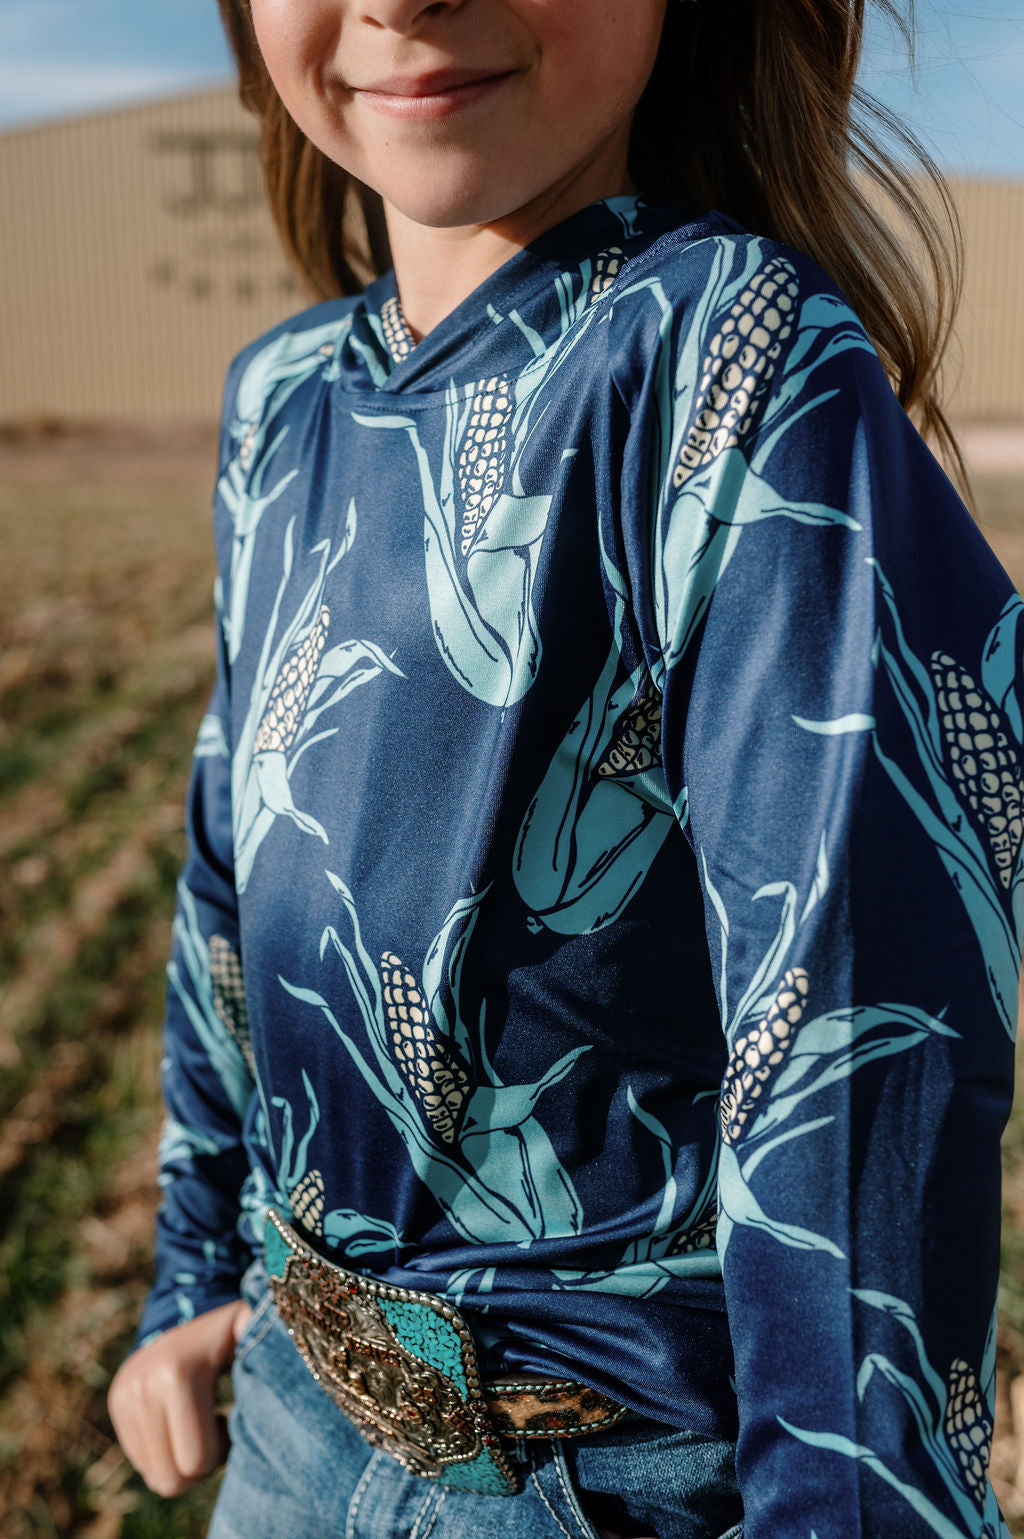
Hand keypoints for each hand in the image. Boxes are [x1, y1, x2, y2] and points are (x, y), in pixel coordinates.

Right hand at [108, 1298, 252, 1496]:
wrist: (185, 1307)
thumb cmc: (231, 1330)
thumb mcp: (252, 1327)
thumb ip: (270, 1337)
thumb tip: (281, 1344)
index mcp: (177, 1375)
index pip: (195, 1462)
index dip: (221, 1454)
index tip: (231, 1422)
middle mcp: (142, 1388)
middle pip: (168, 1478)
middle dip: (199, 1467)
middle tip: (218, 1433)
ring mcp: (123, 1397)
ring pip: (153, 1475)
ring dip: (182, 1461)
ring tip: (200, 1425)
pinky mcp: (116, 1404)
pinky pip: (140, 1460)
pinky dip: (165, 1452)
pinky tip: (183, 1422)